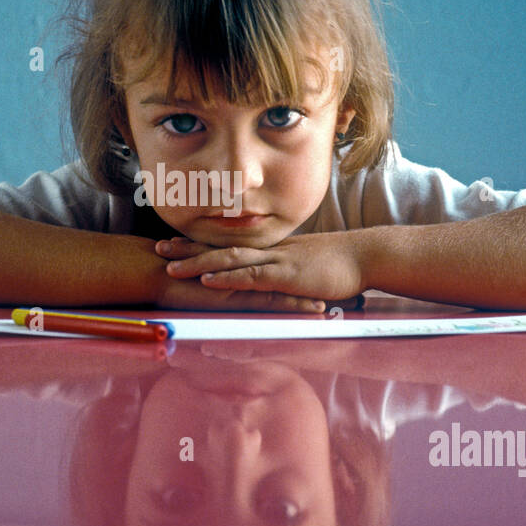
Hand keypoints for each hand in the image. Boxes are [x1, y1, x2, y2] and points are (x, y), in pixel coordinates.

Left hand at [155, 231, 369, 306]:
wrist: (367, 256)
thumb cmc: (342, 263)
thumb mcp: (308, 267)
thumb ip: (289, 272)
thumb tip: (278, 281)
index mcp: (272, 250)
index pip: (230, 245)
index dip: (202, 245)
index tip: (177, 244)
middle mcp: (269, 252)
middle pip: (221, 247)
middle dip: (188, 248)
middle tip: (159, 249)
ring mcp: (276, 262)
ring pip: (230, 259)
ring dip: (198, 263)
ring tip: (171, 267)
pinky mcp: (286, 276)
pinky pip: (251, 276)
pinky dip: (227, 277)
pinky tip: (208, 280)